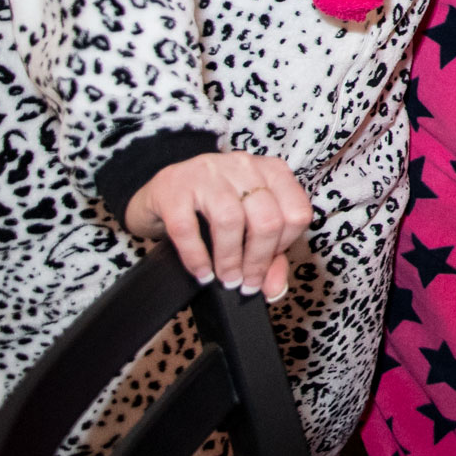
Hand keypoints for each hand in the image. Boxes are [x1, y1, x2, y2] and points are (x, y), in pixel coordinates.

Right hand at [123, 152, 312, 299]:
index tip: (266, 267)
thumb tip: (275, 289)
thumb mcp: (248, 225)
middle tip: (245, 283)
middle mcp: (243, 166)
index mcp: (272, 171)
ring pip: (231, 221)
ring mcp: (207, 173)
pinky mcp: (173, 188)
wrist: (159, 195)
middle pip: (267, 219)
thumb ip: (270, 255)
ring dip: (229, 260)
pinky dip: (196, 256)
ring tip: (226, 279)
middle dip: (257, 260)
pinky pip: (187, 228)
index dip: (284, 247)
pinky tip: (201, 272)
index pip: (296, 213)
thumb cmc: (210, 210)